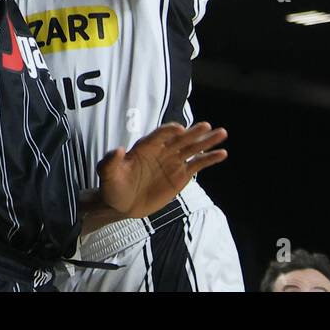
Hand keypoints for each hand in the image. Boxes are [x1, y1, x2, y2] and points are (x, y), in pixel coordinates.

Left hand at [97, 121, 227, 218]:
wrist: (122, 204)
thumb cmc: (113, 186)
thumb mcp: (107, 174)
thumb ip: (110, 162)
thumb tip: (118, 149)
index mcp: (145, 146)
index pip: (159, 135)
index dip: (168, 131)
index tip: (179, 129)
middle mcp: (162, 150)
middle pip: (180, 138)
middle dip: (193, 132)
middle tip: (207, 125)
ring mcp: (173, 162)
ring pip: (192, 148)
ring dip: (207, 141)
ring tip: (222, 133)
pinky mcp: (181, 175)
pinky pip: (198, 164)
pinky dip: (210, 159)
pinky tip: (222, 153)